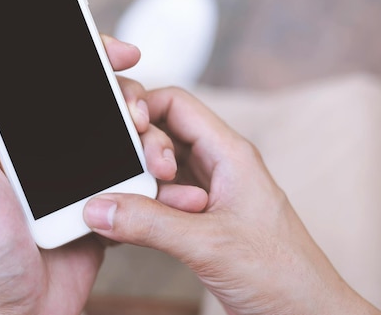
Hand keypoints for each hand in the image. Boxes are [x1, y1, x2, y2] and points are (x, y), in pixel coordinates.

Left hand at [0, 35, 180, 314]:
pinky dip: (154, 170)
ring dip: (147, 133)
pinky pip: (133, 172)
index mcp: (11, 131)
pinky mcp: (101, 198)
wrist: (20, 310)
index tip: (116, 50)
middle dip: (125, 94)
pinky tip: (168, 177)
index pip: (48, 76)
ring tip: (156, 153)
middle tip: (140, 110)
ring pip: (120, 131)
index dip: (84, 54)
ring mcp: (77, 171)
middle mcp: (46, 145)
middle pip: (95, 98)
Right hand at [84, 85, 380, 314]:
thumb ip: (149, 224)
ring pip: (159, 168)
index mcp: (229, 154)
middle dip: (140, 151)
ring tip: (140, 210)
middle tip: (133, 179)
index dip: (143, 107)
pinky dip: (143, 206)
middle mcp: (217, 166)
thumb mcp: (208, 244)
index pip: (177, 104)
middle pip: (163, 132)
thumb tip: (99, 208)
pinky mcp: (198, 218)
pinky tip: (133, 225)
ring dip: (141, 184)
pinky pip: (160, 198)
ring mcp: (207, 192)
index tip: (121, 128)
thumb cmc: (281, 275)